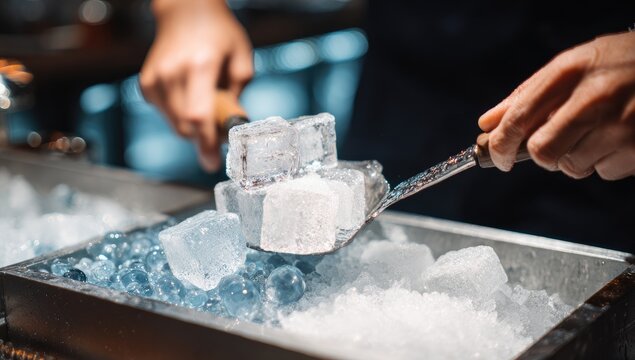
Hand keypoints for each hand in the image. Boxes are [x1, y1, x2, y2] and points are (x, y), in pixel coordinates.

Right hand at [140, 0, 252, 170]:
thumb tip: (233, 126)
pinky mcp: (146, 83)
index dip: (206, 144)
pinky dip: (179, 115)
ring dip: (192, 126)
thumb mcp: (241, 60)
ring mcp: (155, 78)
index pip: (198, 116)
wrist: (186, 11)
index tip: (213, 162)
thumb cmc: (219, 33)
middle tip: (219, 128)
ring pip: (174, 125)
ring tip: (205, 102)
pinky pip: (164, 114)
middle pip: (184, 127)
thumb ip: (237, 95)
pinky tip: (189, 95)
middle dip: (204, 138)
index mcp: (200, 66)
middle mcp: (173, 73)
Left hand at [478, 31, 634, 179]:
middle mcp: (595, 97)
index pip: (519, 118)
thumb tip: (487, 123)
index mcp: (571, 71)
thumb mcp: (573, 66)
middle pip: (543, 152)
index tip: (497, 158)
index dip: (500, 146)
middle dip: (543, 156)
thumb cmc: (620, 65)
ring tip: (597, 132)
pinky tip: (619, 137)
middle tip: (552, 147)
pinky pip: (605, 171)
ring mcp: (621, 125)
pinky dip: (605, 162)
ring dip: (577, 158)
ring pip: (573, 167)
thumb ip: (527, 95)